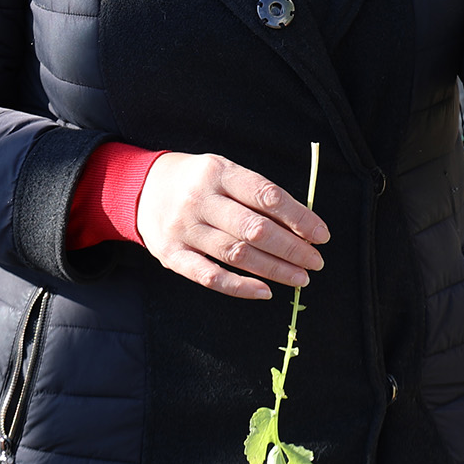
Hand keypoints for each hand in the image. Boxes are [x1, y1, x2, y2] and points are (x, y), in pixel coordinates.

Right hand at [136, 153, 329, 301]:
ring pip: (236, 254)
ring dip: (274, 269)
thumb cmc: (199, 181)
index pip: (267, 196)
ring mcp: (183, 228)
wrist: (142, 188)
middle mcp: (200, 199)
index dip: (299, 218)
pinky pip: (209, 276)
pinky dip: (239, 287)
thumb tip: (302, 226)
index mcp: (220, 172)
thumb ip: (257, 194)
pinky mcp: (171, 254)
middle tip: (316, 262)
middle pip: (254, 229)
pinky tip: (265, 292)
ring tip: (300, 278)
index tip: (322, 235)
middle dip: (291, 248)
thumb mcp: (225, 172)